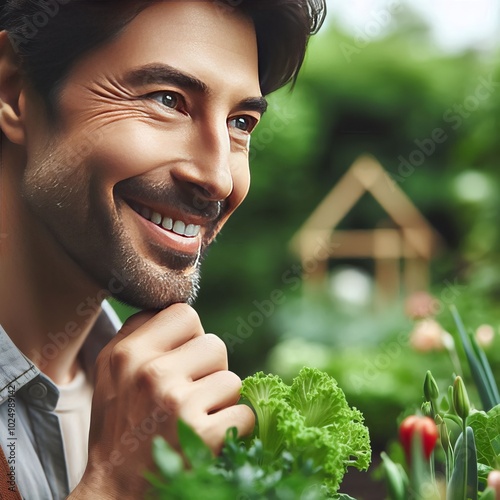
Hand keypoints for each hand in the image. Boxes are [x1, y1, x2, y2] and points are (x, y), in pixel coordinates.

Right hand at [70, 304, 253, 498]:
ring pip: (234, 379)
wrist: (115, 491)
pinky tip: (208, 437)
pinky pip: (245, 412)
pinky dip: (234, 426)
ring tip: (192, 418)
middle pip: (215, 345)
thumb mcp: (111, 370)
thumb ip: (140, 332)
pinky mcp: (205, 434)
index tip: (179, 358)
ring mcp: (179, 404)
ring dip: (220, 401)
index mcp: (128, 353)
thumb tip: (180, 307)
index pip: (184, 314)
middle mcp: (152, 374)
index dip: (189, 336)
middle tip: (186, 395)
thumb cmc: (119, 424)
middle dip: (208, 370)